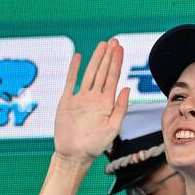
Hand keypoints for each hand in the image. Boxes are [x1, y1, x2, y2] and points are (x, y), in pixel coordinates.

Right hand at [54, 39, 130, 163]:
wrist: (74, 154)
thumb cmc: (95, 145)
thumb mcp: (113, 128)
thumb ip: (121, 108)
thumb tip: (127, 88)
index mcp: (106, 103)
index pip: (113, 78)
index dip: (117, 62)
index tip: (120, 48)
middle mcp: (94, 98)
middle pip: (103, 72)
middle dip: (108, 56)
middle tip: (114, 40)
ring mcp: (80, 98)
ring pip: (89, 73)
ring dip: (96, 59)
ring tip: (102, 44)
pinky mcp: (67, 101)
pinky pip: (71, 81)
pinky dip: (74, 69)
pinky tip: (78, 57)